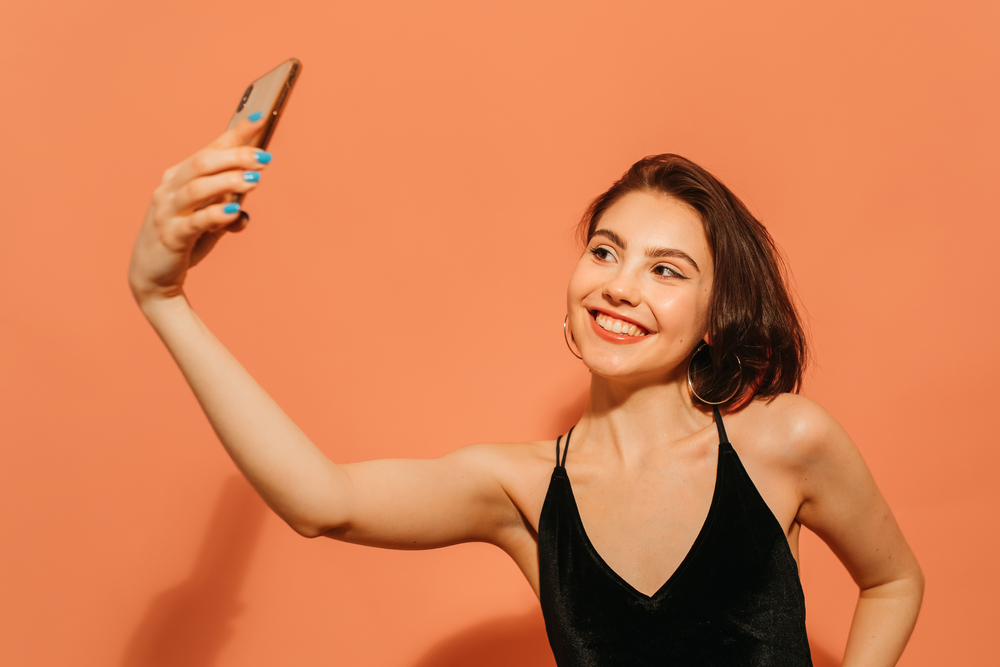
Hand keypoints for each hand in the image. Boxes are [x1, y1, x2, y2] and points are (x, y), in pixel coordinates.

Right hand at [128, 117, 271, 305]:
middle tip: (264, 159)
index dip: (235, 133)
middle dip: (236, 157)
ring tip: (254, 180)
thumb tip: (246, 207)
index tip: (261, 118)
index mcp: (180, 176)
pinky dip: (214, 215)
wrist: (154, 276)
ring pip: (197, 187)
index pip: (211, 148)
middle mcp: (170, 188)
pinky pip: (194, 222)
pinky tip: (234, 212)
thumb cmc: (184, 239)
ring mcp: (167, 211)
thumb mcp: (210, 219)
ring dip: (228, 181)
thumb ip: (228, 206)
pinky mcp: (170, 236)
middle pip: (203, 162)